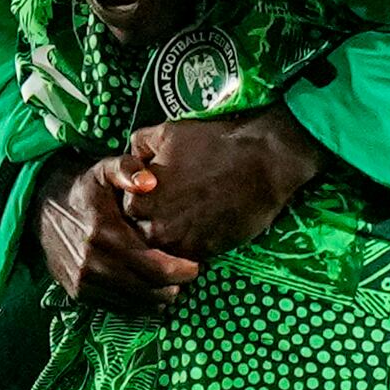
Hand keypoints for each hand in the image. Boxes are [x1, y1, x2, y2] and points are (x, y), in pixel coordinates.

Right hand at [27, 145, 198, 304]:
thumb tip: (149, 181)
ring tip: (172, 283)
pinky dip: (138, 303)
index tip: (196, 265)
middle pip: (149, 289)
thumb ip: (128, 168)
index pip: (154, 266)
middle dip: (175, 285)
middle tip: (189, 275)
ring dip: (159, 296)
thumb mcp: (104, 168)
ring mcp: (84, 281)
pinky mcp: (78, 293)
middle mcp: (92, 263)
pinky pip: (118, 307)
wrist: (40, 207)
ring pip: (136, 302)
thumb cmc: (83, 188)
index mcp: (104, 234)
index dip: (181, 270)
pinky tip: (150, 290)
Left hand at [115, 108, 321, 259]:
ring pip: (164, 248)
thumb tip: (132, 157)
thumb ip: (139, 145)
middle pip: (141, 233)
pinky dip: (192, 244)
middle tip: (172, 206)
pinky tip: (203, 225)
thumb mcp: (167, 133)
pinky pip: (188, 256)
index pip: (127, 210)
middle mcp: (157, 227)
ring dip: (171, 236)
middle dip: (152, 220)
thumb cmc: (213, 143)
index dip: (140, 200)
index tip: (153, 193)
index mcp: (142, 200)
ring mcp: (182, 243)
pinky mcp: (207, 252)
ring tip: (188, 216)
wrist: (262, 161)